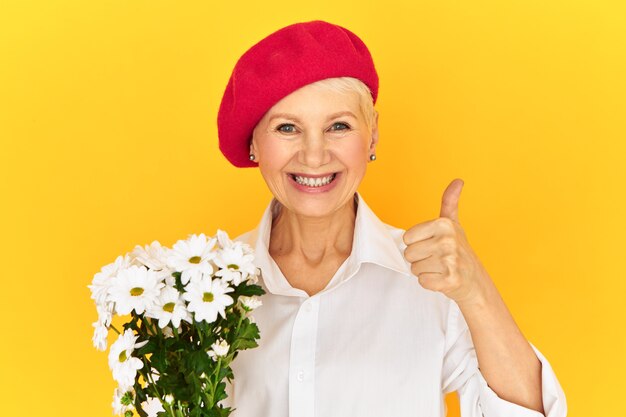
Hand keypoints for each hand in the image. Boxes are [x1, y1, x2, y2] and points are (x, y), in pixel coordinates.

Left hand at [402, 179, 491, 305]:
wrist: (475, 279)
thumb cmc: (459, 250)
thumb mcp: (453, 224)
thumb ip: (450, 202)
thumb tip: (458, 181)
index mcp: (444, 224)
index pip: (407, 238)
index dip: (417, 244)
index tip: (432, 245)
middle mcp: (447, 240)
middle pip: (409, 253)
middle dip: (419, 259)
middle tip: (436, 259)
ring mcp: (450, 261)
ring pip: (414, 268)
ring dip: (425, 271)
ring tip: (439, 268)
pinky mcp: (450, 280)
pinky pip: (422, 281)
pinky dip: (430, 283)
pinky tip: (442, 278)